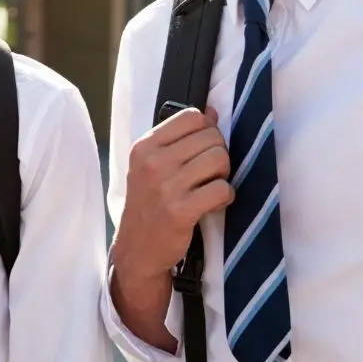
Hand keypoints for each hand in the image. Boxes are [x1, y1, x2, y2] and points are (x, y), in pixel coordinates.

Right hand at [112, 107, 233, 278]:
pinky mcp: (180, 211)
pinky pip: (222, 189)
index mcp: (145, 146)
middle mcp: (152, 163)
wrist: (137, 249)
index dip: (207, 131)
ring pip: (220, 159)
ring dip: (223, 175)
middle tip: (207, 174)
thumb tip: (212, 112)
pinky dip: (225, 196)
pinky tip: (212, 204)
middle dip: (218, 154)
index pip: (193, 117)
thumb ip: (179, 138)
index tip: (202, 150)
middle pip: (211, 137)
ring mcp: (165, 187)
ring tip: (210, 187)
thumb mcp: (152, 166)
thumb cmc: (148, 204)